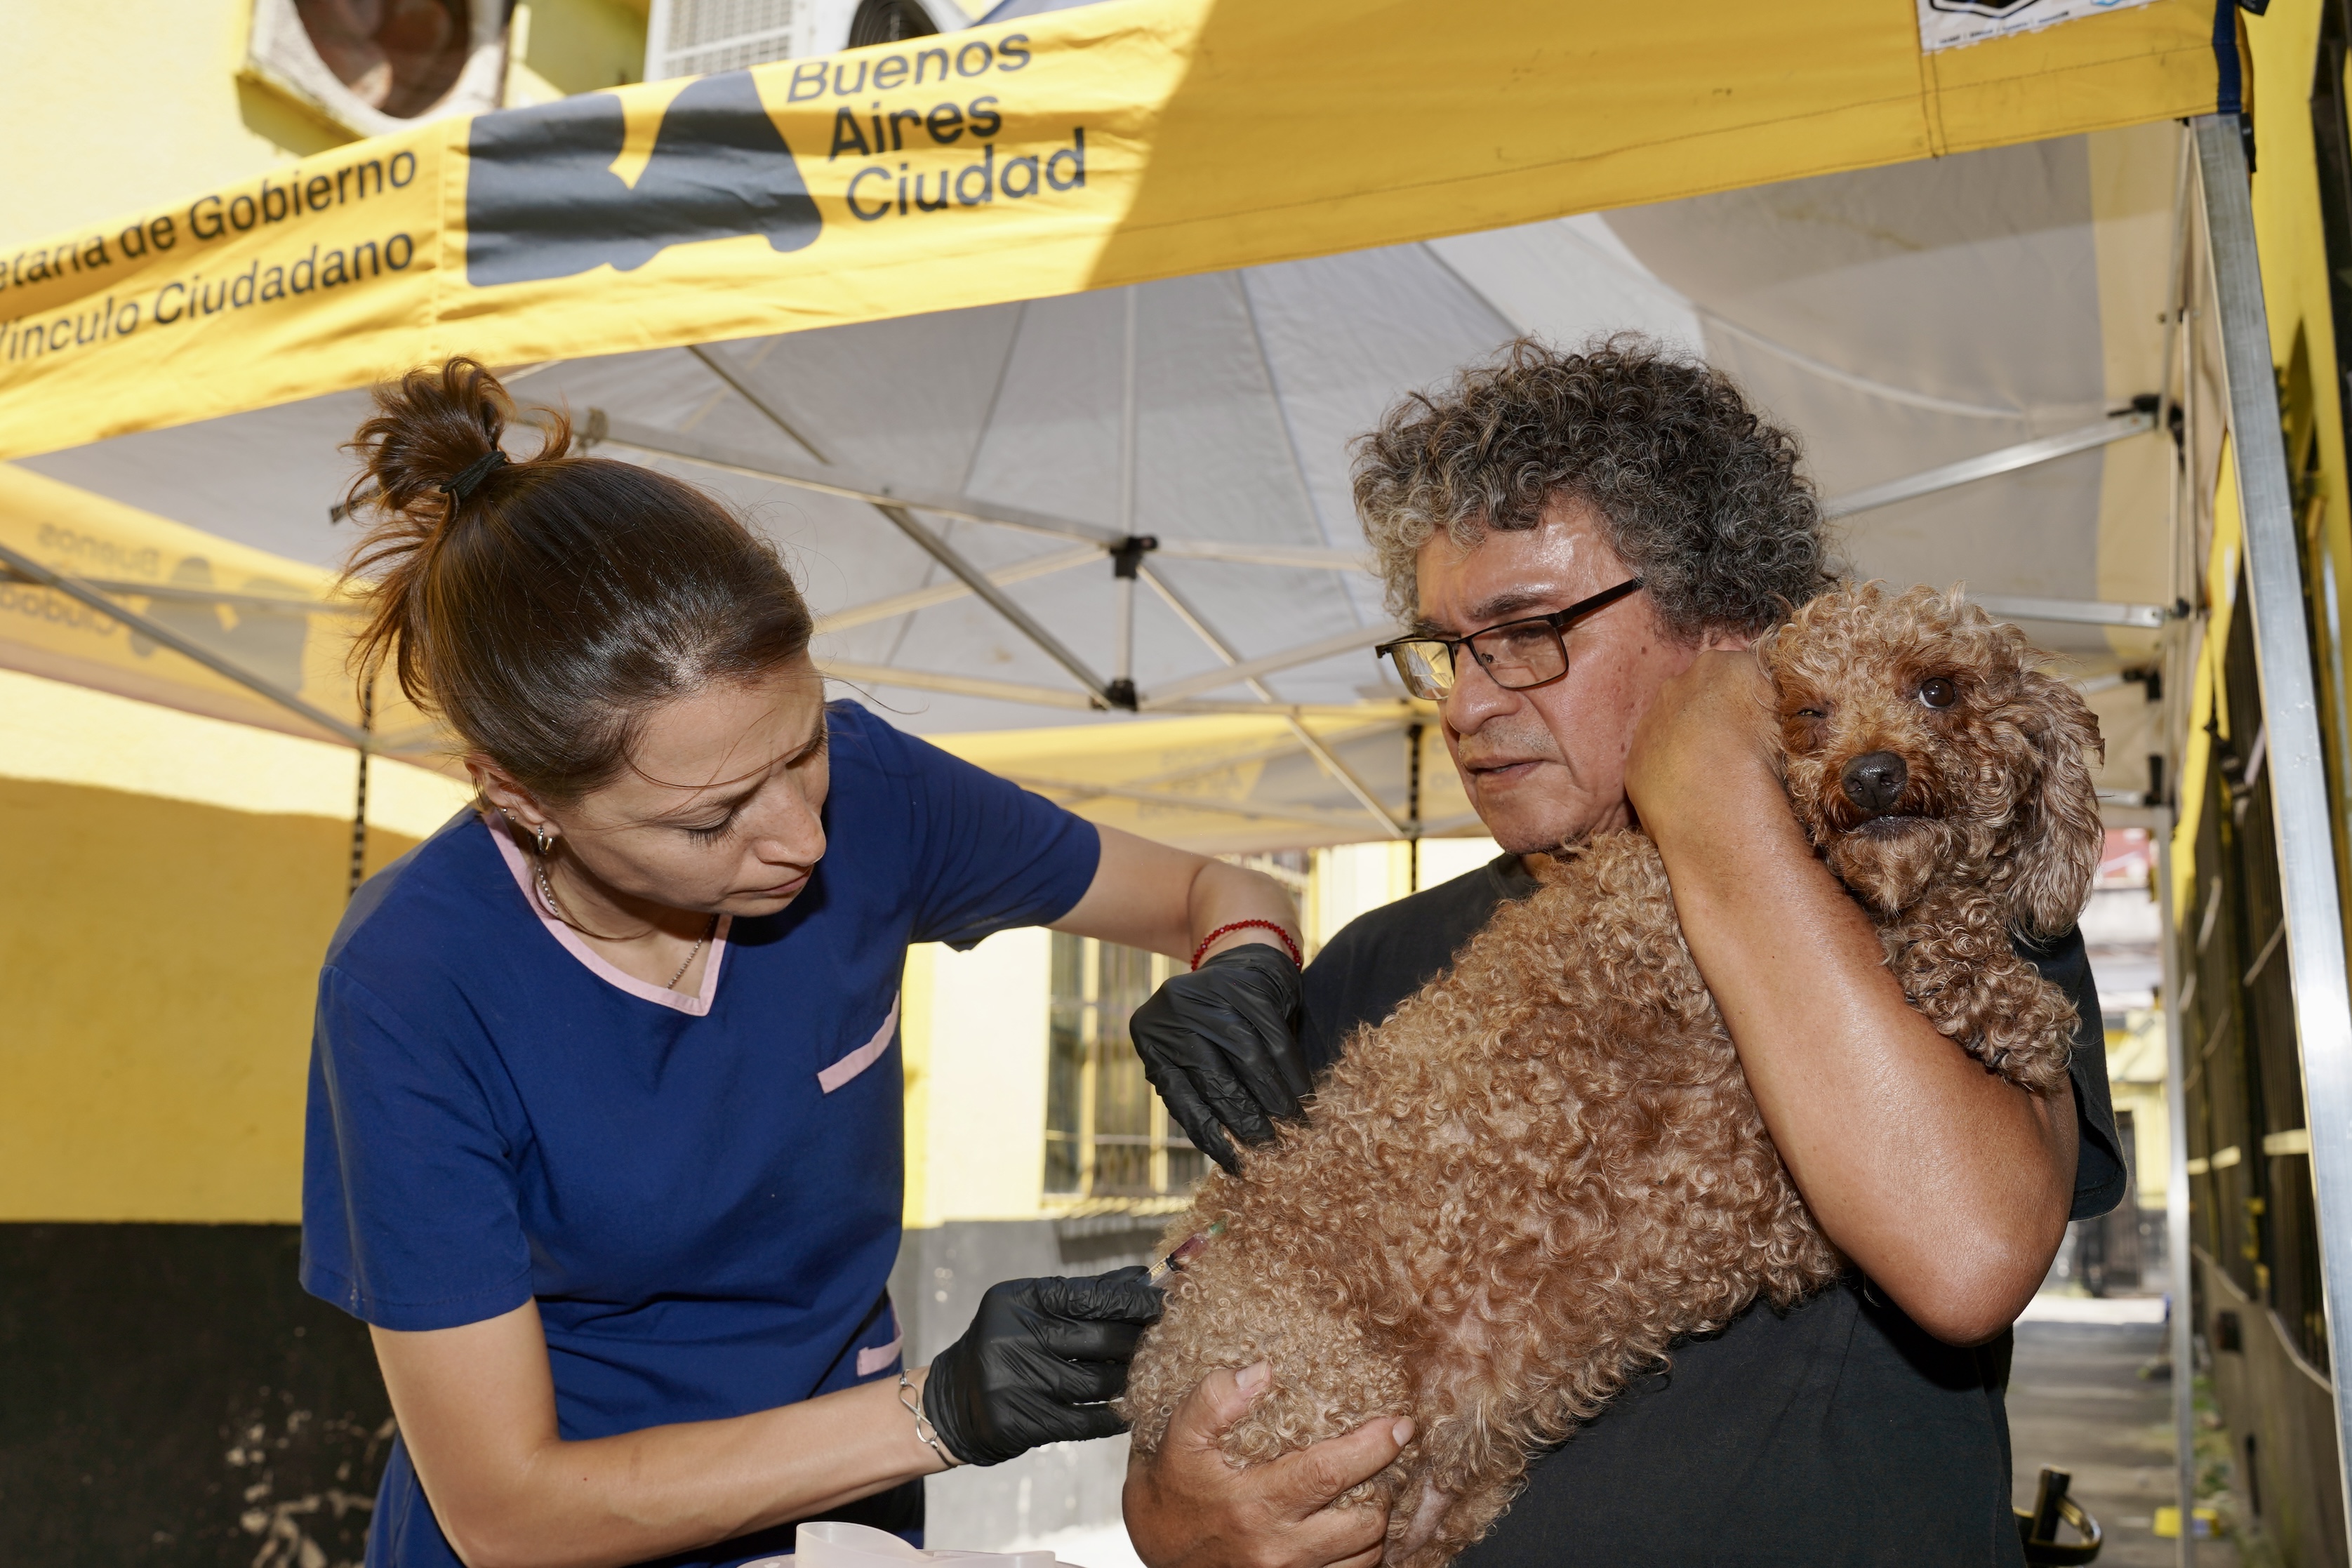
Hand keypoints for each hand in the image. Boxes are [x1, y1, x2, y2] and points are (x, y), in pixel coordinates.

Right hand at [922, 1268, 1164, 1466]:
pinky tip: (1128, 1412)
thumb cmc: (1005, 1347)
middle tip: (1160, 1340)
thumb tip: (1141, 1277)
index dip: (1131, 1300)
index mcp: (1017, 1301)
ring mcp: (1016, 1382)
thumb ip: (1084, 1295)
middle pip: (1100, 1339)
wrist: (952, 1403)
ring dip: (1127, 1379)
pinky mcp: (1021, 1423)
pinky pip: (1086, 1420)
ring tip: (1141, 1375)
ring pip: (1099, 1382)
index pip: (1089, 1295)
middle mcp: (1013, 1337)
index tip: (1161, 1302)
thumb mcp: (1032, 1311)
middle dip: (1137, 1340)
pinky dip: (1113, 1416)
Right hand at [1124, 1363, 1413, 1567]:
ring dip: (1374, 1522)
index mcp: (1254, 1503)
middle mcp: (1277, 1547)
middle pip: (1362, 1523)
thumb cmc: (1169, 1495)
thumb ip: (1214, 1401)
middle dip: (1384, 1487)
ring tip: (1370, 1490)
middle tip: (1385, 1458)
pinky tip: (1351, 1526)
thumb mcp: (1178, 1438)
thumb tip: (1261, 1371)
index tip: (1398, 1425)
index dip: (1372, 1447)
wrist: (1154, 1551)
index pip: (1329, 1473)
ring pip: (1363, 1556)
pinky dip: (1360, 1553)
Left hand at [1129, 944, 1310, 1172]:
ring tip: (1293, 1128)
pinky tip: (1303, 1096)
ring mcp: (1210, 996)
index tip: (1238, 1165)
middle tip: (1273, 1149)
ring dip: (1275, 1101)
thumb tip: (1229, 1152)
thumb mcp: (1194, 1055)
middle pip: (1217, 1080)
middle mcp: (1174, 1013)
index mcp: (1151, 1037)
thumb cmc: (1216, 1026)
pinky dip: (1292, 1074)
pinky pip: (1276, 1040)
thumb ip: (1202, 1093)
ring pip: (1250, 1061)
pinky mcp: (1248, 987)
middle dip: (1248, 1121)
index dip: (1212, 1137)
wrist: (1243, 965)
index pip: (1181, 1098)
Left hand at [1622, 647, 1778, 839]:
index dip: (1752, 701)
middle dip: (1714, 717)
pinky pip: (1653, 764)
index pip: (1738, 673)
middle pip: (1699, 696)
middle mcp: (1677, 686)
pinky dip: (1668, 775)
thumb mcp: (1796, 713)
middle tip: (1737, 750)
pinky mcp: (1634, 762)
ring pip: (1670, 729)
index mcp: (1721, 665)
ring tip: (1713, 778)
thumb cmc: (1769, 759)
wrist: (1721, 807)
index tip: (1762, 724)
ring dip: (1687, 746)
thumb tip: (1787, 694)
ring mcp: (1650, 724)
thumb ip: (1784, 694)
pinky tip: (1690, 795)